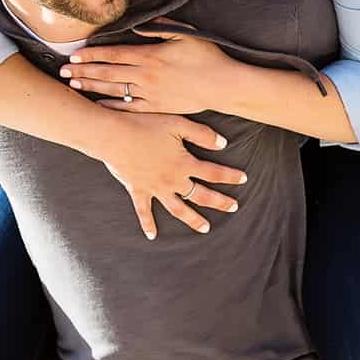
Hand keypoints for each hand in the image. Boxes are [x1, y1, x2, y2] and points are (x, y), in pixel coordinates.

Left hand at [60, 21, 231, 114]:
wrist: (223, 86)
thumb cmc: (207, 58)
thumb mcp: (185, 35)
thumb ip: (160, 28)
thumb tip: (138, 24)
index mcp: (150, 56)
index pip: (113, 54)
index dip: (91, 55)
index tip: (74, 54)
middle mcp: (146, 76)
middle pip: (107, 73)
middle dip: (83, 71)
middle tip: (63, 71)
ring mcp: (150, 94)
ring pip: (114, 91)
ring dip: (91, 88)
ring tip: (73, 85)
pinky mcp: (157, 108)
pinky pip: (129, 109)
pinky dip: (112, 107)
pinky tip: (97, 106)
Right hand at [92, 106, 246, 237]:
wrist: (114, 136)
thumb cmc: (145, 125)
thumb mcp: (177, 123)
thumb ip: (202, 134)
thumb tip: (223, 144)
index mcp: (184, 163)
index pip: (214, 173)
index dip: (230, 176)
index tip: (244, 179)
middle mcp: (173, 180)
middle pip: (201, 195)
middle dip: (219, 202)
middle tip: (233, 207)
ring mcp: (155, 188)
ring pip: (178, 209)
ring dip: (193, 219)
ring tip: (205, 228)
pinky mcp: (138, 191)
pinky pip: (144, 211)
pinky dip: (148, 224)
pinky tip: (152, 235)